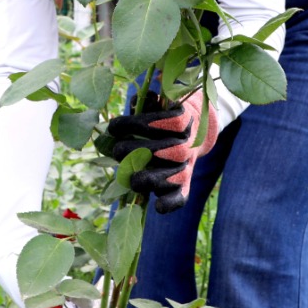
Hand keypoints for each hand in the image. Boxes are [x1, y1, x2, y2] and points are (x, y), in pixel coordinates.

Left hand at [107, 91, 218, 213]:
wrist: (194, 132)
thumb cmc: (165, 115)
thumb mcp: (160, 103)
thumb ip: (147, 102)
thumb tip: (140, 101)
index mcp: (183, 120)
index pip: (161, 122)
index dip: (134, 124)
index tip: (113, 127)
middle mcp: (188, 144)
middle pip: (167, 151)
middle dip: (136, 152)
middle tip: (117, 151)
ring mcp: (187, 165)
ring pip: (173, 176)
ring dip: (150, 179)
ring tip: (132, 178)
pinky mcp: (185, 183)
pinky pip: (182, 196)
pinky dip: (171, 203)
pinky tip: (158, 206)